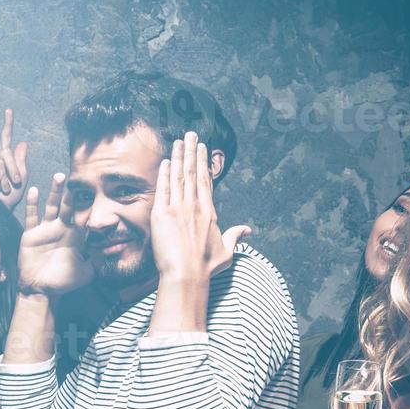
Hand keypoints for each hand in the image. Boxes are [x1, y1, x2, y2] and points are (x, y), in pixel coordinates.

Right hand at [16, 173, 91, 295]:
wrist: (41, 289)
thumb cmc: (64, 281)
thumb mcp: (87, 271)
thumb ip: (99, 260)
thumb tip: (115, 250)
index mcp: (75, 235)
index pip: (83, 216)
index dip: (89, 205)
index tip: (96, 189)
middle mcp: (61, 228)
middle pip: (68, 206)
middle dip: (72, 193)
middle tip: (77, 177)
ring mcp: (46, 229)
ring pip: (51, 206)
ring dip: (55, 192)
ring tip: (59, 176)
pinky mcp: (31, 234)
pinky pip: (32, 216)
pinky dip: (32, 203)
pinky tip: (34, 190)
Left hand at [150, 132, 249, 281]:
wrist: (186, 274)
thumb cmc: (206, 266)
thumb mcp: (226, 250)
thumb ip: (236, 236)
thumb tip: (248, 230)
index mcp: (209, 212)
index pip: (205, 181)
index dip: (203, 162)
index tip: (202, 148)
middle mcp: (194, 206)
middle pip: (193, 173)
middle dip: (191, 151)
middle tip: (190, 134)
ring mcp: (178, 208)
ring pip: (179, 176)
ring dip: (179, 156)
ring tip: (178, 140)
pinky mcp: (161, 215)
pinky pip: (163, 190)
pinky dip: (165, 174)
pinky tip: (166, 161)